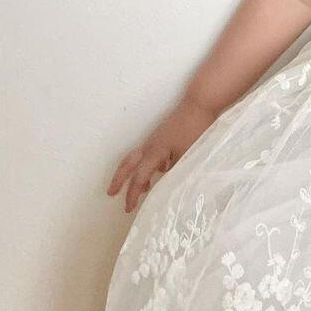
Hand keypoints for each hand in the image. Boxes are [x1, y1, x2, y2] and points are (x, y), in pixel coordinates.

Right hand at [106, 95, 217, 213]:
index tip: (128, 208)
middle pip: (128, 163)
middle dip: (118, 179)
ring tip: (141, 188)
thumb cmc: (194, 127)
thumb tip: (168, 183)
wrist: (200, 102)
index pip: (139, 177)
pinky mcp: (163, 133)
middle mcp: (151, 144)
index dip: (132, 194)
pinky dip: (149, 163)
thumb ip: (175, 170)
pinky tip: (162, 169)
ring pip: (138, 157)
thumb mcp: (186, 153)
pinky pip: (150, 151)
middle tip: (111, 193)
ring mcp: (156, 137)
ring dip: (134, 172)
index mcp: (155, 151)